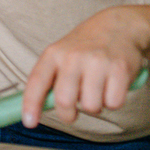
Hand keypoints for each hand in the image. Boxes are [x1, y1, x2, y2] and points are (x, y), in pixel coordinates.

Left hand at [21, 7, 146, 127]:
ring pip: (91, 106)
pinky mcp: (120, 69)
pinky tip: (112, 86)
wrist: (119, 26)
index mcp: (53, 54)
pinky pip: (114, 103)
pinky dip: (114, 101)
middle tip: (72, 112)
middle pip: (64, 101)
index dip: (31, 104)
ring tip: (97, 90)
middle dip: (68, 114)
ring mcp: (97, 62)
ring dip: (95, 106)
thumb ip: (51, 77)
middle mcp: (73, 57)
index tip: (29, 122)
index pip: (37, 81)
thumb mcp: (62, 53)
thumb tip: (39, 108)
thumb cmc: (86, 46)